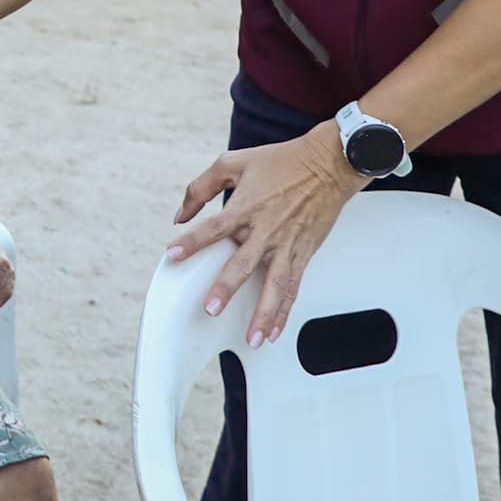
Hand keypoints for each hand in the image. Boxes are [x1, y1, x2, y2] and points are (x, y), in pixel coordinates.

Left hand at [165, 122, 369, 347]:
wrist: (328, 164)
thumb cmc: (280, 162)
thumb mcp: (233, 162)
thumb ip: (201, 187)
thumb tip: (180, 214)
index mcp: (246, 206)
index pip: (213, 227)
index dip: (192, 240)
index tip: (172, 255)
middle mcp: (266, 230)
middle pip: (244, 263)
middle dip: (227, 288)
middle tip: (212, 308)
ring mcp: (287, 245)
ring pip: (275, 286)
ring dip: (263, 314)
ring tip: (252, 338)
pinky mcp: (303, 254)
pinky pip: (293, 287)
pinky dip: (283, 311)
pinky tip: (273, 330)